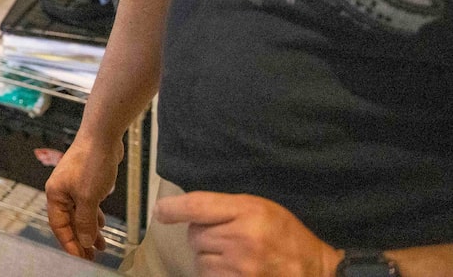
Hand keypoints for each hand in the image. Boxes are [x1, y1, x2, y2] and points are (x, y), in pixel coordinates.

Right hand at [44, 134, 123, 259]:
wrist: (102, 137)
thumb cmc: (91, 162)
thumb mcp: (88, 197)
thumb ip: (85, 221)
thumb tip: (84, 241)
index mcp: (56, 194)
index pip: (59, 226)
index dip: (69, 243)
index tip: (80, 258)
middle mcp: (62, 191)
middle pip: (69, 222)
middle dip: (80, 240)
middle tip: (90, 257)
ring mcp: (74, 186)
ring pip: (80, 215)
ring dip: (89, 230)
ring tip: (100, 246)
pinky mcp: (86, 182)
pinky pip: (88, 206)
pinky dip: (94, 217)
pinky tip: (102, 225)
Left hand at [156, 191, 342, 276]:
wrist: (314, 270)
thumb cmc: (284, 234)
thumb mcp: (258, 208)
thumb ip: (224, 207)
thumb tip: (181, 210)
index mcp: (248, 211)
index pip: (198, 206)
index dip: (173, 208)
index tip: (160, 211)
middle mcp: (242, 238)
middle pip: (194, 235)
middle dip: (203, 236)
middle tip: (227, 238)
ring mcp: (240, 267)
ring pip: (199, 259)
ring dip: (209, 257)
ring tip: (234, 256)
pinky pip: (208, 276)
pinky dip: (215, 273)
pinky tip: (234, 270)